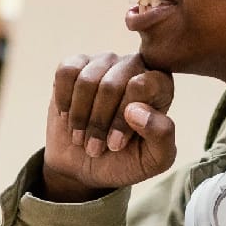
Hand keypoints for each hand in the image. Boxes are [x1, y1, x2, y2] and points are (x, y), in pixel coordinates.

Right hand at [41, 53, 176, 201]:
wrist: (86, 163)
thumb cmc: (126, 160)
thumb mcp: (154, 160)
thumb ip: (161, 135)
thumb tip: (136, 109)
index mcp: (161, 85)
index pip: (142, 86)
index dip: (122, 119)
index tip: (115, 144)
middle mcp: (136, 66)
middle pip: (111, 85)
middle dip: (98, 123)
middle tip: (95, 147)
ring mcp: (106, 62)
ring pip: (87, 80)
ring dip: (80, 117)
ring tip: (82, 137)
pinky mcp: (78, 63)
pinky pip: (67, 72)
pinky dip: (64, 100)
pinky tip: (68, 116)